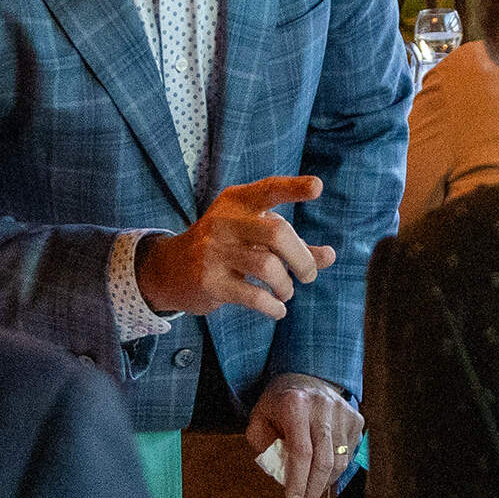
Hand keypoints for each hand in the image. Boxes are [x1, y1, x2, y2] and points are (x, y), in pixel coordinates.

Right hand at [136, 175, 337, 321]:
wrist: (167, 269)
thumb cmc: (224, 248)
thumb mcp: (253, 237)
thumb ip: (292, 244)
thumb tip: (331, 256)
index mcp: (237, 202)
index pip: (268, 190)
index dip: (294, 188)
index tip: (317, 187)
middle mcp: (225, 222)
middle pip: (277, 233)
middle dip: (302, 259)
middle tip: (307, 275)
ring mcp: (214, 252)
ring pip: (267, 267)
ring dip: (286, 286)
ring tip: (286, 292)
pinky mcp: (210, 282)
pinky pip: (253, 296)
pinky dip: (273, 307)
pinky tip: (277, 310)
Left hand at [248, 377, 360, 497]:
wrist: (307, 376)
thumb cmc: (280, 403)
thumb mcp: (259, 418)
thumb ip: (263, 445)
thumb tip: (280, 473)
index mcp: (295, 404)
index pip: (301, 452)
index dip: (298, 481)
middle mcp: (323, 406)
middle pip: (324, 460)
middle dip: (313, 489)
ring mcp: (343, 412)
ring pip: (340, 460)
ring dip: (325, 482)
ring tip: (312, 492)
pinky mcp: (355, 418)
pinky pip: (349, 453)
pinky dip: (336, 468)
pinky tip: (323, 472)